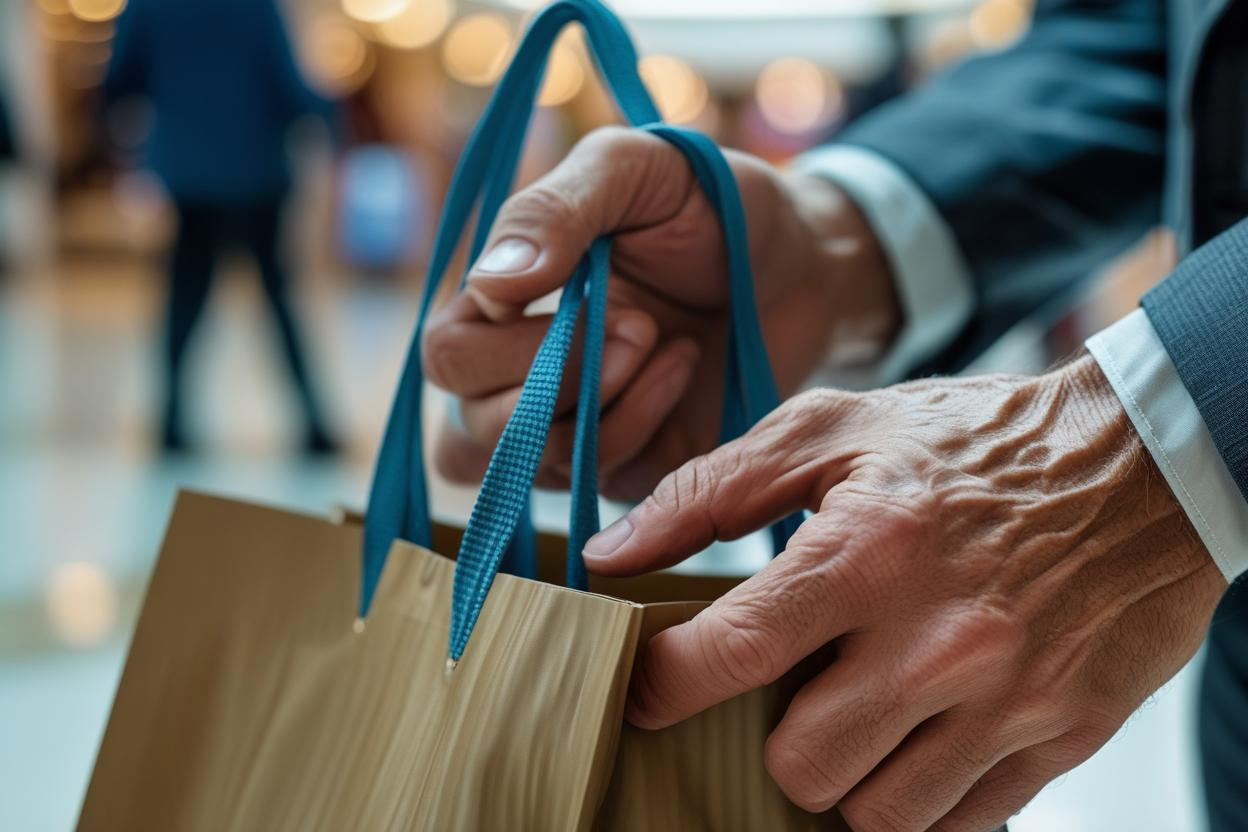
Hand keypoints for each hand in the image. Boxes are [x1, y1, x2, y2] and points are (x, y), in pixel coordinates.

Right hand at [422, 126, 899, 500]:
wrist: (804, 260)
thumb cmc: (712, 204)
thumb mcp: (633, 170)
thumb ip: (554, 211)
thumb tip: (490, 286)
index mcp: (503, 306)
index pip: (448, 359)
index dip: (503, 348)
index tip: (581, 294)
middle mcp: (524, 376)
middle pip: (470, 432)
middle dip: (555, 384)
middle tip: (636, 326)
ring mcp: (576, 427)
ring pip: (536, 464)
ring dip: (606, 405)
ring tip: (666, 342)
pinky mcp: (632, 465)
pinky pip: (603, 480)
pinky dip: (642, 426)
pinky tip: (684, 367)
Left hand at [583, 354, 1225, 830]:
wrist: (1142, 463)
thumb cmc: (974, 442)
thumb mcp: (834, 429)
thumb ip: (711, 491)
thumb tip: (615, 554)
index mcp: (867, 551)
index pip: (732, 655)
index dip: (664, 686)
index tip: (646, 691)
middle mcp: (938, 638)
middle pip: (800, 763)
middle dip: (773, 737)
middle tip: (796, 687)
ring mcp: (1006, 698)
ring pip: (875, 814)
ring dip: (849, 774)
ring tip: (862, 710)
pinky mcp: (1061, 735)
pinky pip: (958, 824)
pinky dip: (922, 795)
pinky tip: (922, 733)